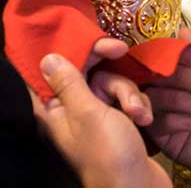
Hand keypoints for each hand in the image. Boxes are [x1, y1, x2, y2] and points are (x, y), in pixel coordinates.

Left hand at [33, 44, 167, 187]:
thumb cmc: (108, 153)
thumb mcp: (87, 113)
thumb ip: (69, 82)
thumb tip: (46, 57)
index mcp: (54, 109)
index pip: (51, 70)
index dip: (68, 49)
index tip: (89, 36)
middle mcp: (71, 110)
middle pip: (86, 71)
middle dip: (109, 71)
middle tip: (121, 50)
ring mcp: (95, 117)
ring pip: (111, 83)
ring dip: (128, 93)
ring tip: (137, 113)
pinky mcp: (117, 122)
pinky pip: (125, 99)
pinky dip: (136, 105)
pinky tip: (144, 119)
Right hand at [146, 29, 190, 187]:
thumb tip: (182, 30)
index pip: (169, 54)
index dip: (174, 52)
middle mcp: (179, 90)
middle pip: (157, 72)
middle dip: (180, 76)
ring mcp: (171, 114)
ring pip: (153, 95)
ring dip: (178, 98)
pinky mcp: (166, 138)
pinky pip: (153, 122)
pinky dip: (172, 120)